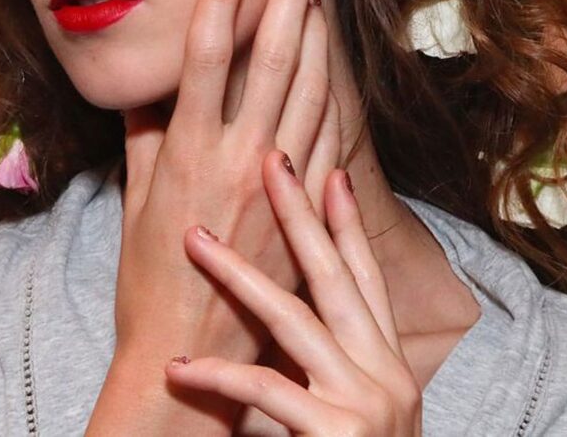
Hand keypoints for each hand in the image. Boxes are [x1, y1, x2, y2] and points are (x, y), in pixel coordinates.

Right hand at [113, 0, 339, 371]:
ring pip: (311, 91)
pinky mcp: (308, 210)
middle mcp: (243, 160)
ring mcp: (283, 185)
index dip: (220, 0)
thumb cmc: (151, 277)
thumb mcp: (137, 199)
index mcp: (191, 153)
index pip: (208, 58)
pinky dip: (332, 93)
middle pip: (273, 61)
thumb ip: (147, 133)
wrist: (190, 356)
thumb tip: (149, 79)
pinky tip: (335, 61)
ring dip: (317, 34)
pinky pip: (330, 138)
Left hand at [164, 149, 422, 436]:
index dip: (346, 219)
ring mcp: (365, 400)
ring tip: (195, 238)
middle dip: (300, 211)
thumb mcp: (361, 410)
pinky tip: (177, 369)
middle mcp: (384, 370)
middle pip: (336, 273)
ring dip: (239, 275)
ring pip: (295, 318)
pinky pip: (266, 394)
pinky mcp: (338, 432)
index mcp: (388, 360)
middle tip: (272, 157)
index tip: (328, 169)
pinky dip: (218, 379)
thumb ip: (334, 364)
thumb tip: (294, 322)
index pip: (365, 274)